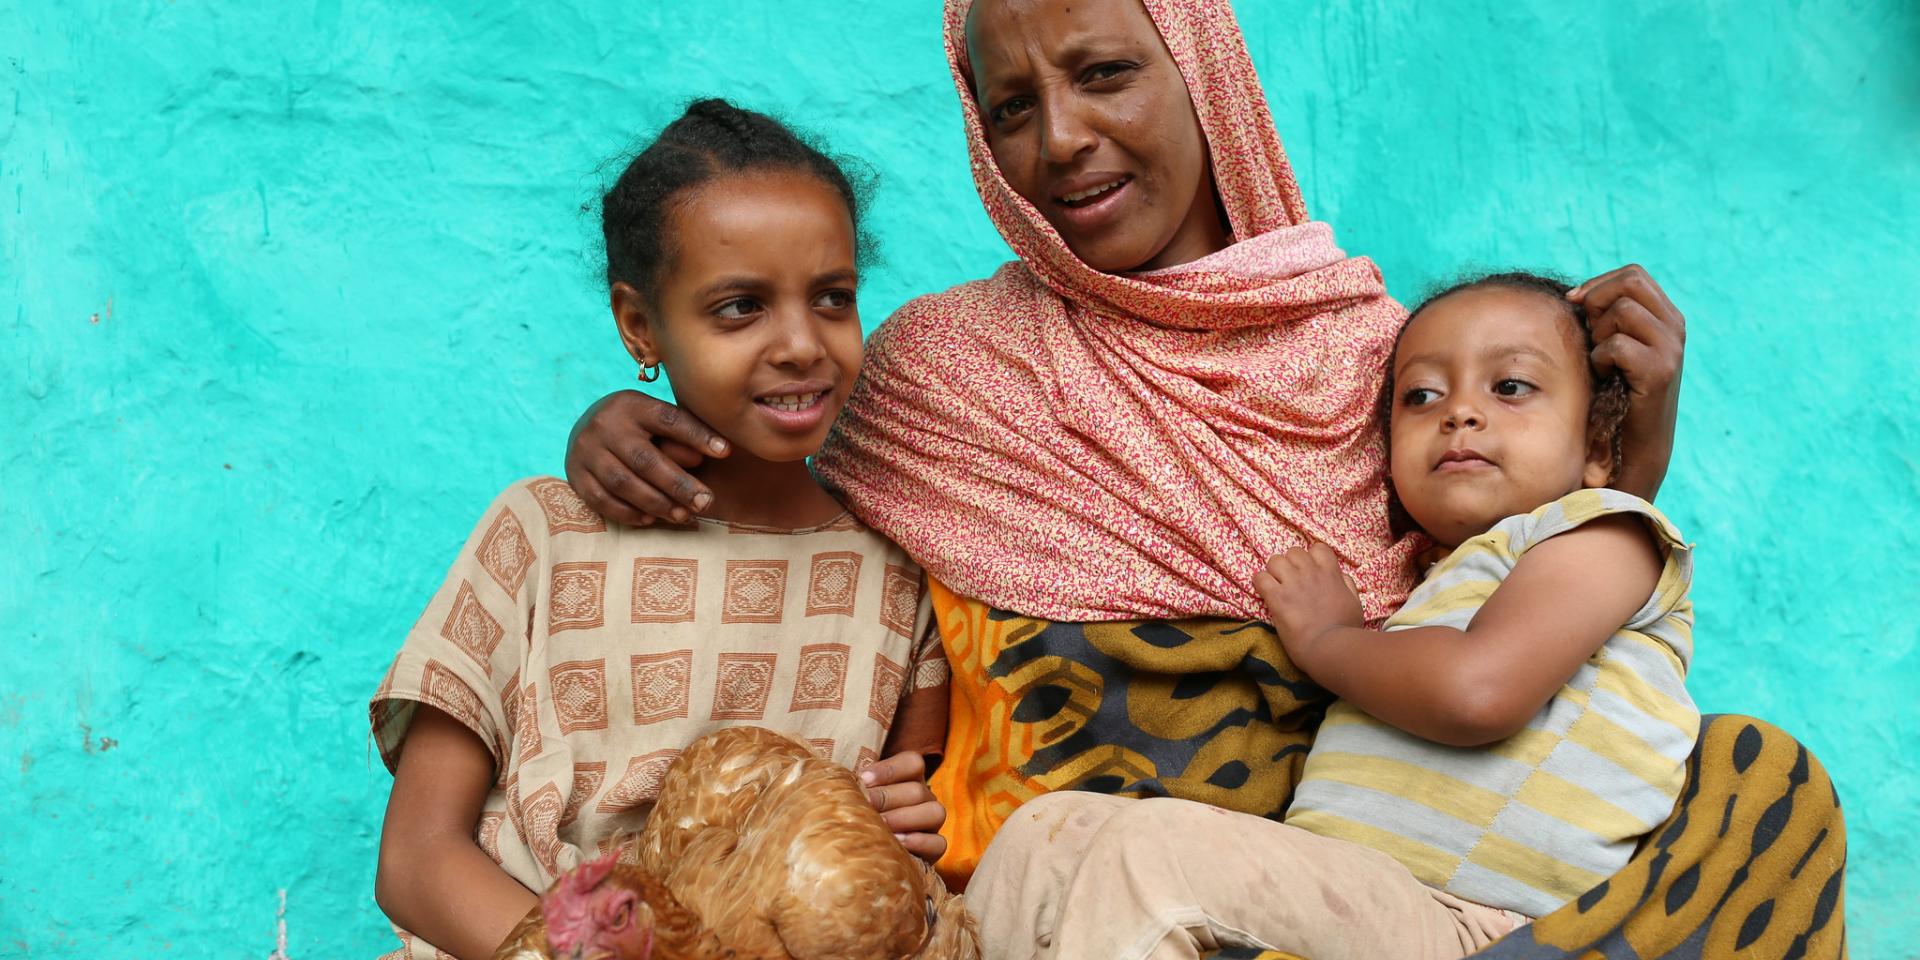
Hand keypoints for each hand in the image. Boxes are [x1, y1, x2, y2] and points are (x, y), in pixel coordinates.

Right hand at [563, 390, 730, 525]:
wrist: (586, 427)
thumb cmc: (638, 427)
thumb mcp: (658, 419)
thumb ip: (684, 434)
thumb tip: (717, 452)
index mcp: (632, 404)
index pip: (668, 419)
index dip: (697, 435)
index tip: (726, 452)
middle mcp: (606, 425)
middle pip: (645, 459)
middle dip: (679, 484)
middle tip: (706, 502)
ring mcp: (586, 450)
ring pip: (623, 483)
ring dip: (656, 503)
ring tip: (683, 515)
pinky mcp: (575, 474)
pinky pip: (601, 499)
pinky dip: (628, 512)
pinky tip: (650, 519)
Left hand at [859, 752, 946, 862]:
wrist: (863, 852)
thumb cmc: (857, 815)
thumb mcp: (855, 796)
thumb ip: (853, 786)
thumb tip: (845, 782)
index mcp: (908, 778)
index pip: (912, 763)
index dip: (890, 769)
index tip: (863, 778)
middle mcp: (924, 798)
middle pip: (917, 790)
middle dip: (887, 798)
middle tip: (866, 806)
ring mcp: (931, 823)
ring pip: (935, 812)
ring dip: (905, 818)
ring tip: (882, 825)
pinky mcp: (934, 848)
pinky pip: (939, 843)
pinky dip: (920, 842)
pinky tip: (898, 844)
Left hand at [1253, 543, 1364, 665]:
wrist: (1330, 647)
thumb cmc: (1346, 629)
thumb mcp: (1354, 602)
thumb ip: (1346, 584)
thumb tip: (1339, 575)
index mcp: (1330, 573)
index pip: (1317, 548)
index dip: (1311, 557)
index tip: (1309, 570)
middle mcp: (1310, 573)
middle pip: (1293, 552)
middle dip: (1290, 564)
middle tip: (1290, 581)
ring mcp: (1292, 583)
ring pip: (1274, 560)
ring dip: (1274, 571)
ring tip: (1276, 585)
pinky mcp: (1277, 597)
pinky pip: (1260, 578)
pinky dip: (1259, 583)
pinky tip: (1265, 593)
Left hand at [1568, 265, 1684, 499]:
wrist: (1635, 444)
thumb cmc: (1615, 393)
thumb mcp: (1614, 346)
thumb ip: (1607, 317)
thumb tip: (1574, 294)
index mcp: (1667, 317)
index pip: (1633, 274)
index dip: (1599, 284)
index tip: (1575, 303)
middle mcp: (1675, 327)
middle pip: (1630, 281)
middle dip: (1598, 301)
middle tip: (1591, 333)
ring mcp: (1671, 348)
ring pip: (1621, 311)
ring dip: (1599, 335)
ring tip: (1603, 360)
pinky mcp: (1660, 371)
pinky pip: (1616, 345)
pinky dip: (1601, 359)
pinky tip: (1607, 377)